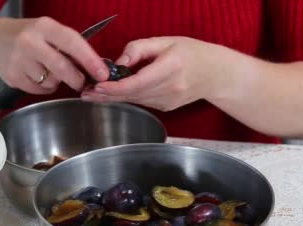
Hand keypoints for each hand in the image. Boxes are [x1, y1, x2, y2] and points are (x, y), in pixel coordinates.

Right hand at [0, 17, 108, 94]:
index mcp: (44, 27)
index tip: (102, 73)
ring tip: (47, 71)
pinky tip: (36, 76)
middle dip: (76, 79)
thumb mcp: (47, 31)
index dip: (90, 59)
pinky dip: (42, 87)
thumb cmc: (29, 36)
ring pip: (51, 82)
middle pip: (61, 68)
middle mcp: (30, 42)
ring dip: (55, 82)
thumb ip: (68, 46)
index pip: (72, 43)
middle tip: (81, 82)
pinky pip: (38, 90)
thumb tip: (94, 67)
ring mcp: (19, 60)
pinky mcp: (13, 76)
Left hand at [81, 37, 229, 110]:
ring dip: (112, 98)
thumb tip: (118, 63)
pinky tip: (110, 94)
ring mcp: (168, 101)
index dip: (115, 87)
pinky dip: (125, 98)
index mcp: (172, 67)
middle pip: (132, 95)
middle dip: (106, 94)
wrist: (216, 74)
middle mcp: (170, 88)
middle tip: (85, 92)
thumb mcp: (167, 41)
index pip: (138, 82)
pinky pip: (141, 102)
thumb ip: (139, 49)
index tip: (98, 86)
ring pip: (134, 101)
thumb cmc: (193, 54)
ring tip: (91, 94)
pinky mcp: (165, 108)